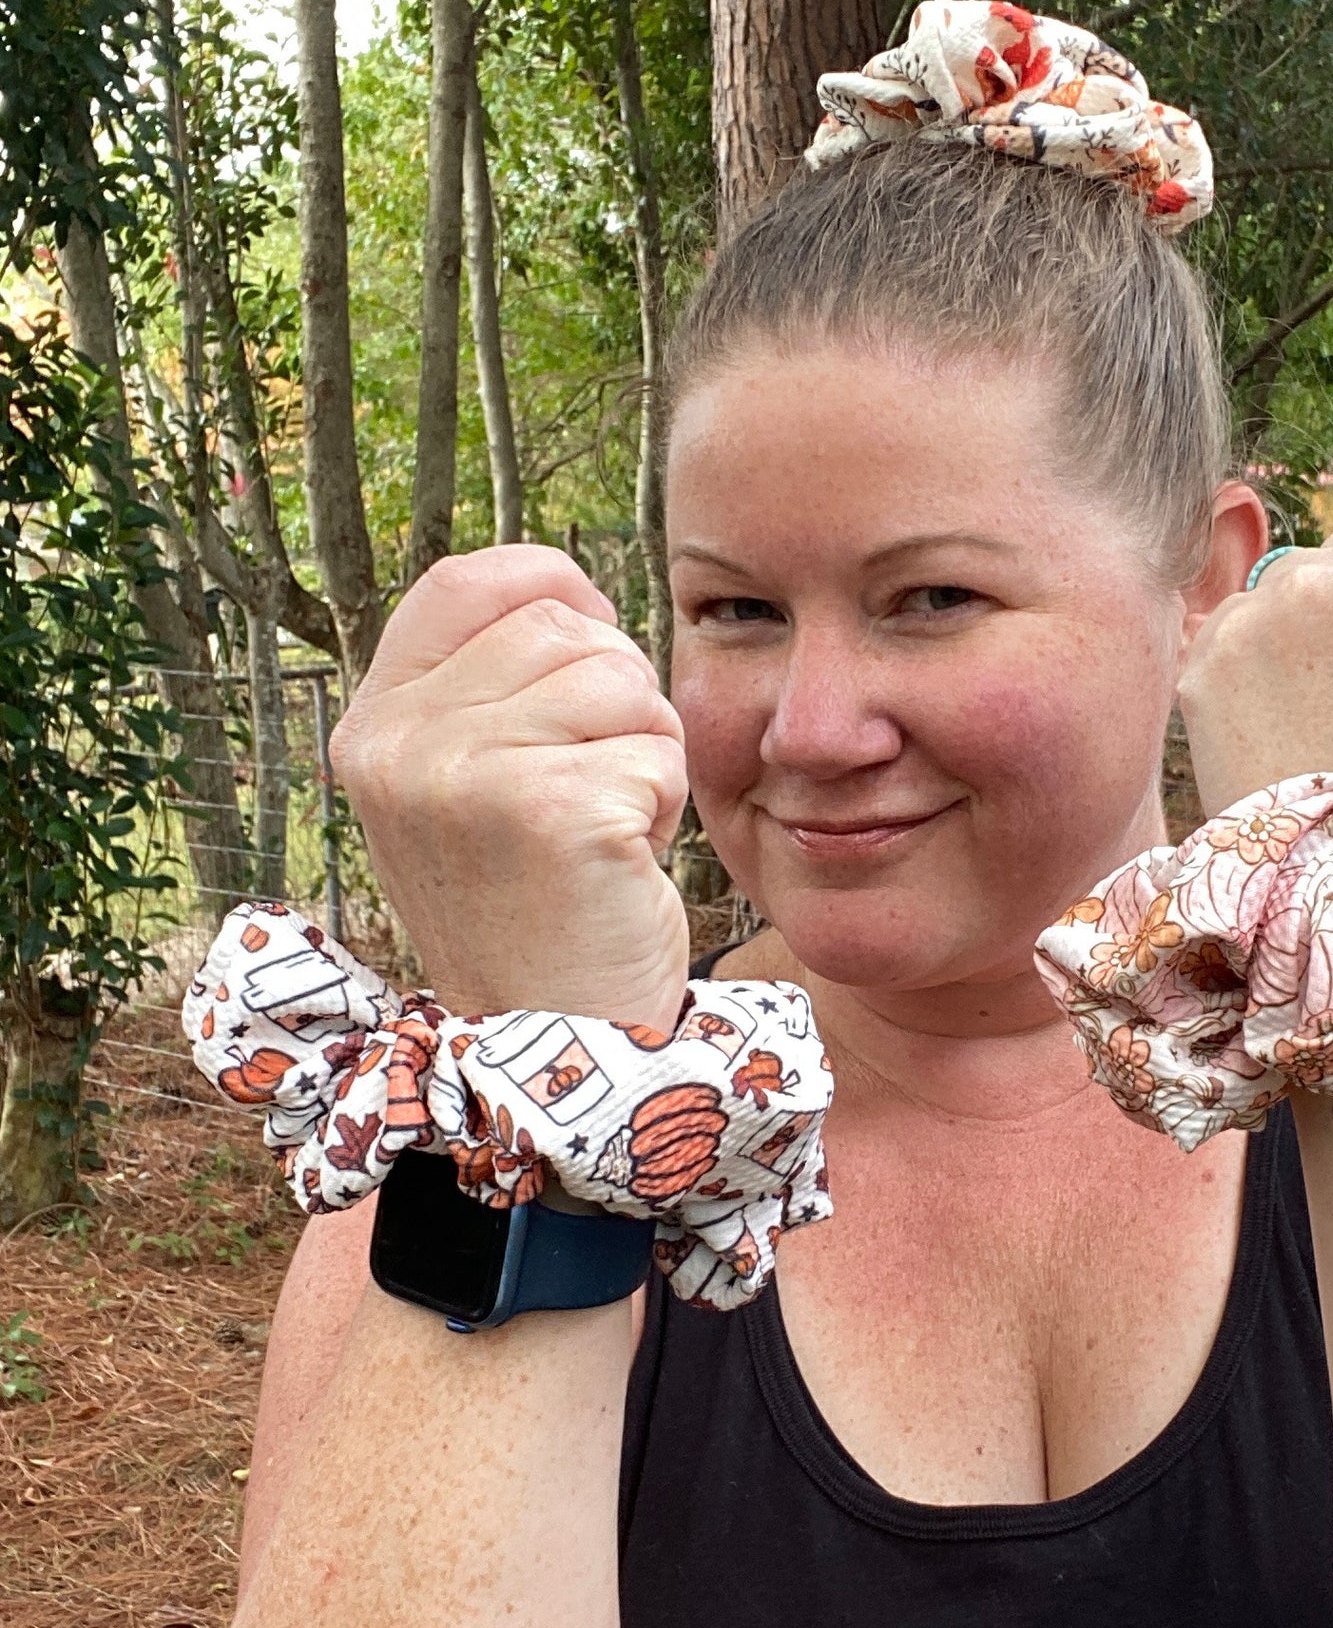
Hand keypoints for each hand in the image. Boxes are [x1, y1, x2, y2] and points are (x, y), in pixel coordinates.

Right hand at [330, 545, 691, 1029]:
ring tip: (606, 829)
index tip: (592, 649)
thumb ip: (485, 692)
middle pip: (563, 624)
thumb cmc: (536, 912)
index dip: (550, 590)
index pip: (466, 582)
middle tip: (595, 793)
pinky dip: (665, 804)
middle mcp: (400, 742)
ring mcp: (464, 773)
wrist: (550, 1046)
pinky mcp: (550, 808)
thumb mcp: (470, 789)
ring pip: (619, 678)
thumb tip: (564, 586)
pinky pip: (657, 748)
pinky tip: (624, 863)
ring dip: (645, 751)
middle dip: (614, 697)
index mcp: (371, 726)